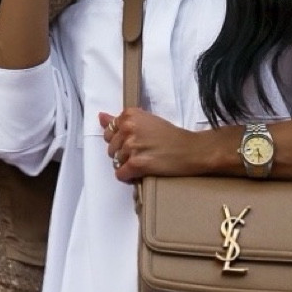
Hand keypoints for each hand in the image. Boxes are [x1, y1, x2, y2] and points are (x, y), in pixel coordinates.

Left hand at [97, 108, 228, 181]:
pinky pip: (121, 174)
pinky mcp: (136, 163)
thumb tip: (100, 117)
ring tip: (145, 161)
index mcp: (129, 115)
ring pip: (116, 162)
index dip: (121, 140)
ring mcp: (131, 146)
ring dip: (128, 165)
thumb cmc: (171, 136)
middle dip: (123, 153)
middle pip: (111, 148)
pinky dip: (129, 176)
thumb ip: (121, 121)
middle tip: (143, 153)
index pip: (109, 131)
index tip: (135, 142)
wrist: (191, 150)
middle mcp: (128, 128)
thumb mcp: (146, 121)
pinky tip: (142, 172)